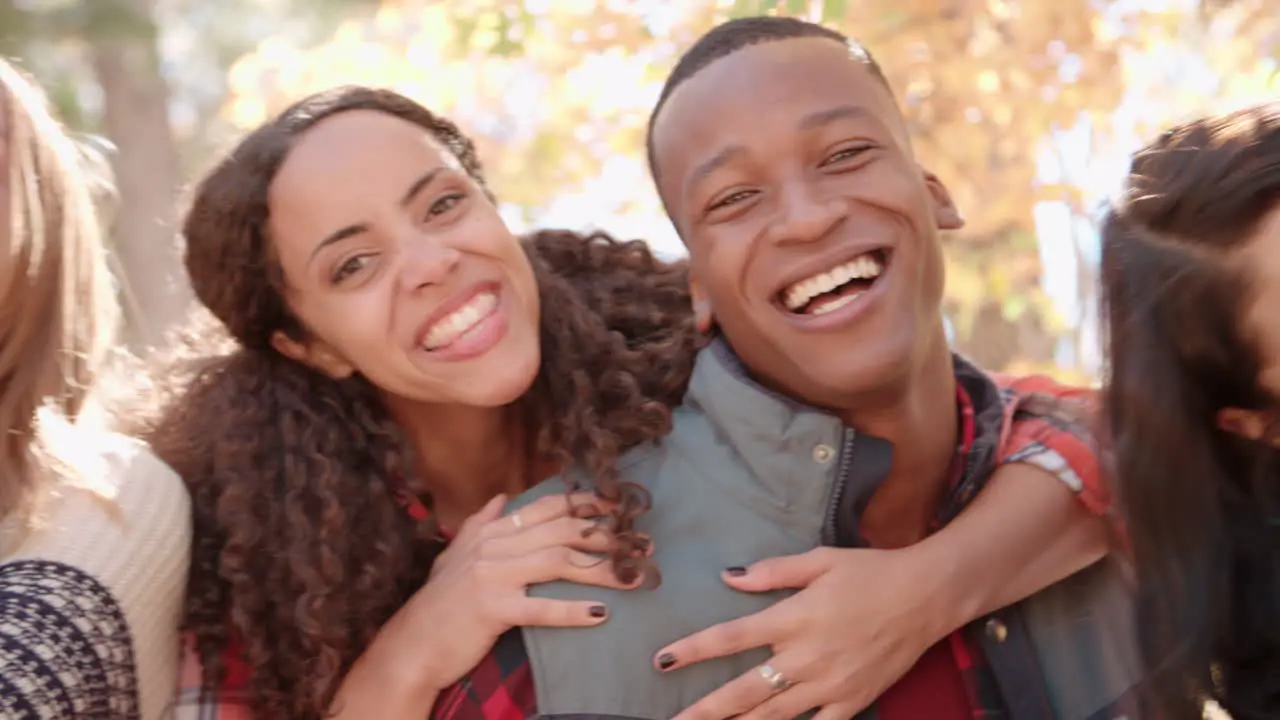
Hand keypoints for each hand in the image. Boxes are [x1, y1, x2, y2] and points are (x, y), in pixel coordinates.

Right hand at [377, 492, 640, 696]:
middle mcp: (492, 546)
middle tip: (642, 546)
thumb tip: (500, 498)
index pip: (546, 507)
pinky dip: (572, 611)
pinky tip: (601, 614)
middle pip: (561, 531)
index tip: (619, 506)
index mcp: (490, 532)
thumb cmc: (438, 606)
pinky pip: (540, 608)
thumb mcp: (454, 557)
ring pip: (558, 563)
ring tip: (635, 578)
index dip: (586, 503)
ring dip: (602, 570)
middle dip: (606, 535)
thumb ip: (479, 525)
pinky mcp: (492, 609)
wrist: (410, 646)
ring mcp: (491, 575)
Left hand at [654, 546, 947, 719]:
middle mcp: (806, 656)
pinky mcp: (853, 701)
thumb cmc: (871, 572)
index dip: (692, 650)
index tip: (661, 660)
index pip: (731, 637)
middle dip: (705, 709)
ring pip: (773, 717)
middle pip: (744, 691)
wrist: (928, 595)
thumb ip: (772, 571)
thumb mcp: (820, 560)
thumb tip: (728, 576)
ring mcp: (829, 685)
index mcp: (793, 618)